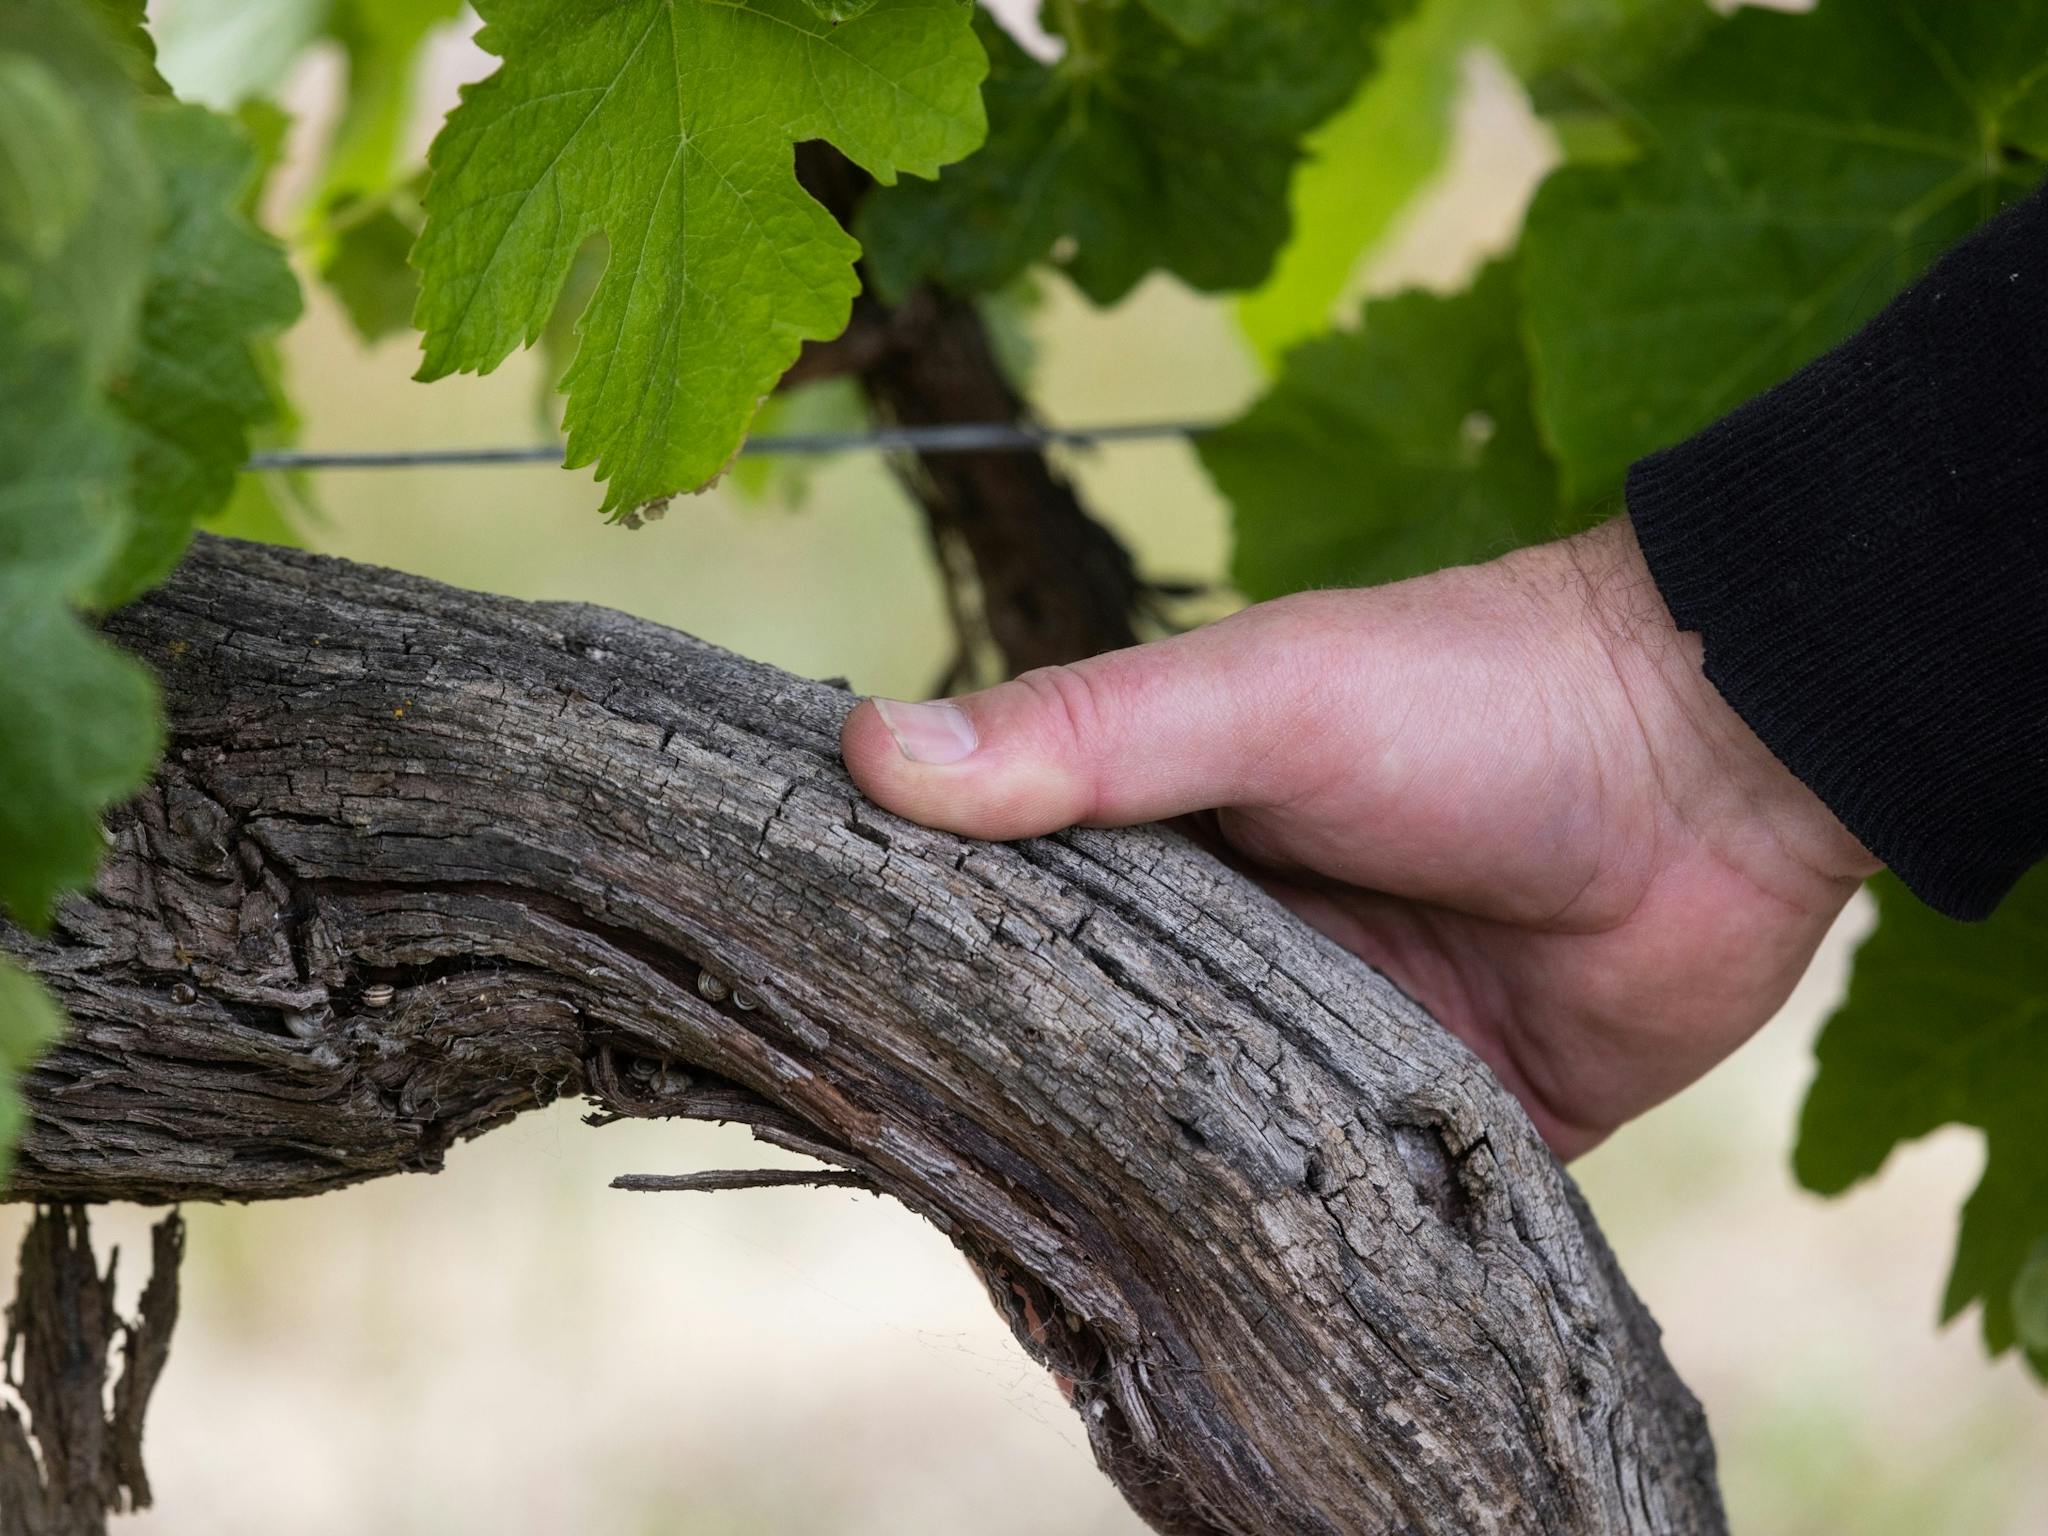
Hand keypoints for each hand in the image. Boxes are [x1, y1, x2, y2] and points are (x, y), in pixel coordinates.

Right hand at [840, 519, 1877, 1156]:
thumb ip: (1086, 735)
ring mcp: (1336, 1034)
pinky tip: (1214, 1298)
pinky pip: (1347, 1201)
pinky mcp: (1437, 1118)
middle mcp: (1244, 940)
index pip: (1020, 911)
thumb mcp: (1263, 695)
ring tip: (1038, 1257)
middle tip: (915, 1166)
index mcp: (1179, 833)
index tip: (824, 1027)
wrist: (1726, 758)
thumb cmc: (1474, 690)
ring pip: (1213, 1131)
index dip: (932, 963)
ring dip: (1159, 1175)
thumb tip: (869, 749)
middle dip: (1036, 1093)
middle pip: (1108, 1036)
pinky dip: (1301, 1236)